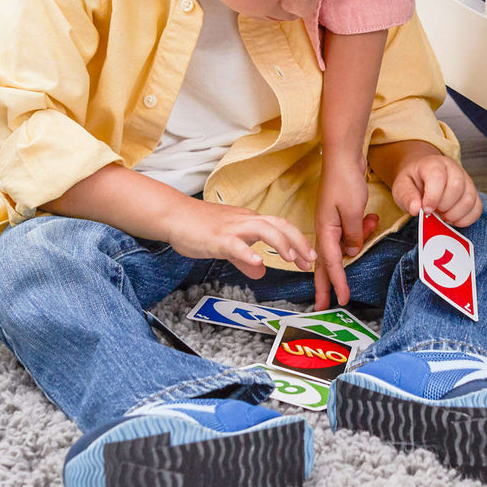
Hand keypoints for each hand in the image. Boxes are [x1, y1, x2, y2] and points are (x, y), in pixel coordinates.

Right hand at [165, 199, 315, 279]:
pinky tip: (258, 263)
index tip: (310, 258)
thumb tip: (261, 271)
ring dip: (280, 242)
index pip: (281, 227)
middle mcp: (245, 221)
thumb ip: (245, 258)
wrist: (175, 215)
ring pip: (263, 229)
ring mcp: (232, 228)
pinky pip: (235, 245)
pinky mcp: (217, 238)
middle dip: (298, 242)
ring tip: (291, 258)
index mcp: (250, 221)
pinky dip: (248, 253)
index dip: (298, 241)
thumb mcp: (228, 244)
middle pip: (279, 224)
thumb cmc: (200, 227)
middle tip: (311, 260)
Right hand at [314, 155, 378, 308]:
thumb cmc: (346, 181)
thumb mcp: (353, 212)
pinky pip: (349, 232)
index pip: (330, 263)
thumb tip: (350, 252)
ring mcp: (331, 222)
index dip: (337, 283)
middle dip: (326, 284)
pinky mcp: (340, 215)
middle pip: (325, 263)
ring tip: (370, 222)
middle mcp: (325, 228)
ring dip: (358, 241)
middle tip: (326, 305)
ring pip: (342, 245)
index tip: (341, 301)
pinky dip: (361, 229)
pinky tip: (371, 218)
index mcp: (324, 230)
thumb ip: (352, 235)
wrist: (344, 156)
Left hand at [389, 152, 482, 227]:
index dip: (433, 196)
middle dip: (444, 206)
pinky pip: (477, 208)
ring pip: (469, 199)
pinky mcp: (473, 192)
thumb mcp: (402, 187)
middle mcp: (453, 168)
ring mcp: (465, 179)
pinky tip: (453, 219)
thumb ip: (407, 197)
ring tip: (442, 216)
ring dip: (455, 214)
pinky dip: (466, 219)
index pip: (438, 177)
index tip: (426, 210)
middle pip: (457, 187)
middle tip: (434, 212)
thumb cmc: (414, 182)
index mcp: (433, 164)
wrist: (424, 176)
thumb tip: (416, 209)